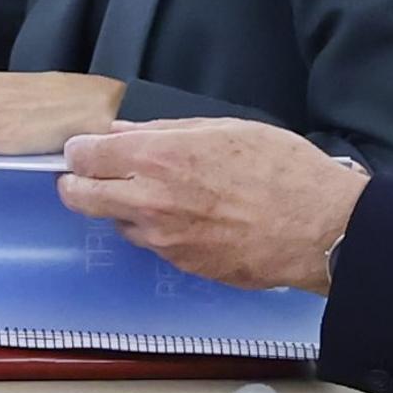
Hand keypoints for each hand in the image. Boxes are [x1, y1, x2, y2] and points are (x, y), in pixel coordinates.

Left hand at [58, 118, 368, 294]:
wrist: (317, 227)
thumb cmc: (278, 166)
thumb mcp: (221, 127)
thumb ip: (163, 130)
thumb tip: (122, 132)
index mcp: (157, 158)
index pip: (84, 156)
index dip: (78, 150)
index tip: (82, 147)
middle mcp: (149, 202)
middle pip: (79, 197)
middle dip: (75, 183)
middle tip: (87, 173)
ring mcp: (163, 239)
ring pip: (115, 222)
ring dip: (121, 207)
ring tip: (156, 191)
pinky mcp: (182, 265)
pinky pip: (151, 243)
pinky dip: (154, 228)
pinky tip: (186, 214)